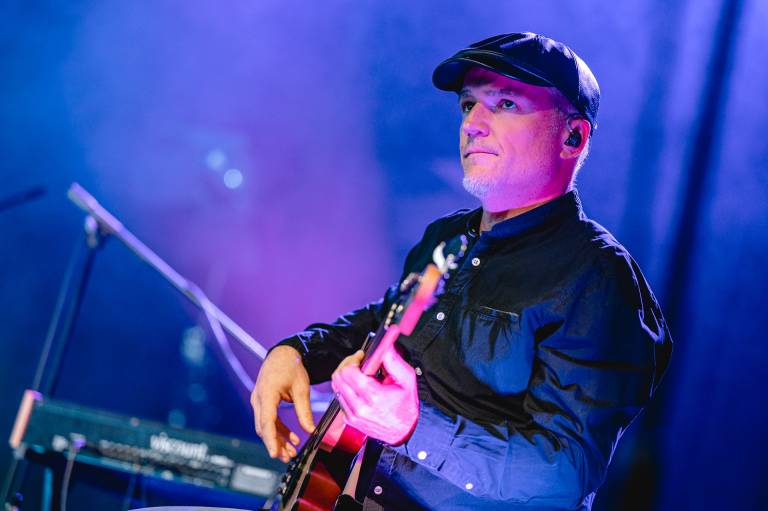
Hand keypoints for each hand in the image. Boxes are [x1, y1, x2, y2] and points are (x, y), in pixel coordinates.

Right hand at [251, 345, 315, 461]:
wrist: (282, 354)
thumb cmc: (291, 368)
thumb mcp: (301, 388)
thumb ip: (304, 410)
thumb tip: (310, 431)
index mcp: (267, 393)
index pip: (266, 421)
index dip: (271, 439)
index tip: (275, 454)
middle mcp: (258, 399)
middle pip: (263, 427)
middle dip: (275, 444)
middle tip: (289, 458)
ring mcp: (259, 401)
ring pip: (265, 426)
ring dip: (277, 440)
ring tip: (291, 452)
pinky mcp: (263, 403)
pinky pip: (269, 420)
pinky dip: (278, 431)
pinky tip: (292, 439)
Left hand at [331, 348, 418, 444]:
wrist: (404, 431)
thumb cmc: (406, 406)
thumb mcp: (406, 379)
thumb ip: (393, 360)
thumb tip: (384, 345)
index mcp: (374, 396)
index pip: (348, 372)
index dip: (353, 360)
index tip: (361, 357)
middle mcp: (360, 407)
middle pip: (338, 378)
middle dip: (347, 366)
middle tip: (359, 364)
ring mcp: (353, 415)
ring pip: (336, 387)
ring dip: (345, 378)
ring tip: (360, 376)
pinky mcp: (349, 419)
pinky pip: (339, 398)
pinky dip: (346, 390)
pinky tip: (359, 389)